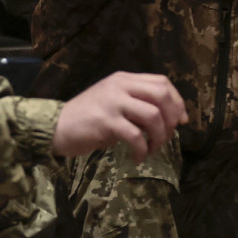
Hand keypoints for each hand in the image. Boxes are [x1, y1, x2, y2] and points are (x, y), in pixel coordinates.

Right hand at [51, 71, 185, 161]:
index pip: (161, 82)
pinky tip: (138, 158)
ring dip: (159, 137)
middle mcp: (120, 86)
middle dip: (172, 119)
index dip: (177, 101)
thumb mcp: (114, 103)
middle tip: (167, 137)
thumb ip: (137, 105)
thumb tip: (171, 119)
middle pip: (162, 96)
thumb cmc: (87, 119)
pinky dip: (142, 150)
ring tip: (151, 150)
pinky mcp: (106, 121)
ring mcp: (113, 102)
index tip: (181, 121)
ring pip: (153, 116)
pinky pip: (136, 136)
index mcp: (124, 79)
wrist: (56, 127)